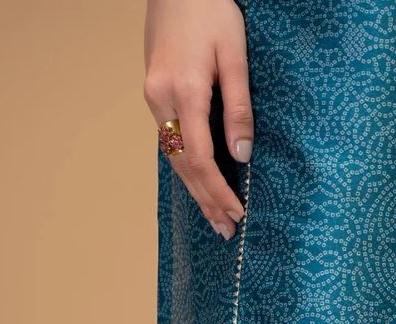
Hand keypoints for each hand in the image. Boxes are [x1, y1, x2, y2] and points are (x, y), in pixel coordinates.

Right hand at [144, 0, 252, 239]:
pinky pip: (169, 141)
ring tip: (214, 218)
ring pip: (172, 157)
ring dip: (194, 190)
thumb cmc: (210, 10)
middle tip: (226, 231)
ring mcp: (153, 97)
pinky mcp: (154, 93)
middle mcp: (161, 100)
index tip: (237, 213)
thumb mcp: (234, 54)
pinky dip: (185, 168)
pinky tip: (197, 184)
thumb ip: (239, 107)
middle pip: (182, 165)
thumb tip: (242, 156)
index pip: (200, 158)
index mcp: (185, 91)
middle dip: (206, 201)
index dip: (218, 191)